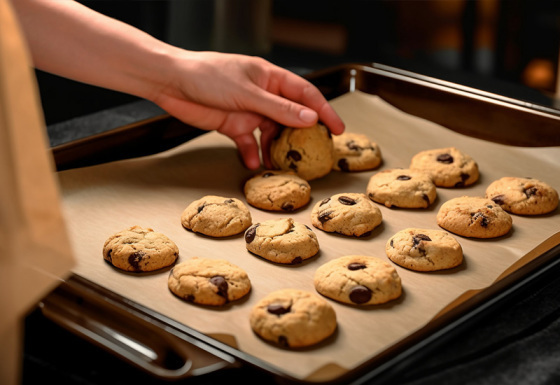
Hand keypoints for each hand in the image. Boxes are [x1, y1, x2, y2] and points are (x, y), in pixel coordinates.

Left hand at [152, 51, 344, 168]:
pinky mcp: (233, 124)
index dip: (324, 111)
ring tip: (283, 166)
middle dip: (302, 136)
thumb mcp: (247, 92)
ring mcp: (249, 111)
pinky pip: (249, 142)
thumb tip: (310, 118)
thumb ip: (278, 108)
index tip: (338, 129)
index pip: (305, 95)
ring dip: (277, 150)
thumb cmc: (208, 76)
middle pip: (291, 117)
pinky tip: (254, 165)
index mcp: (271, 79)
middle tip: (313, 155)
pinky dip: (253, 154)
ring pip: (271, 133)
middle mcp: (263, 95)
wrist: (172, 82)